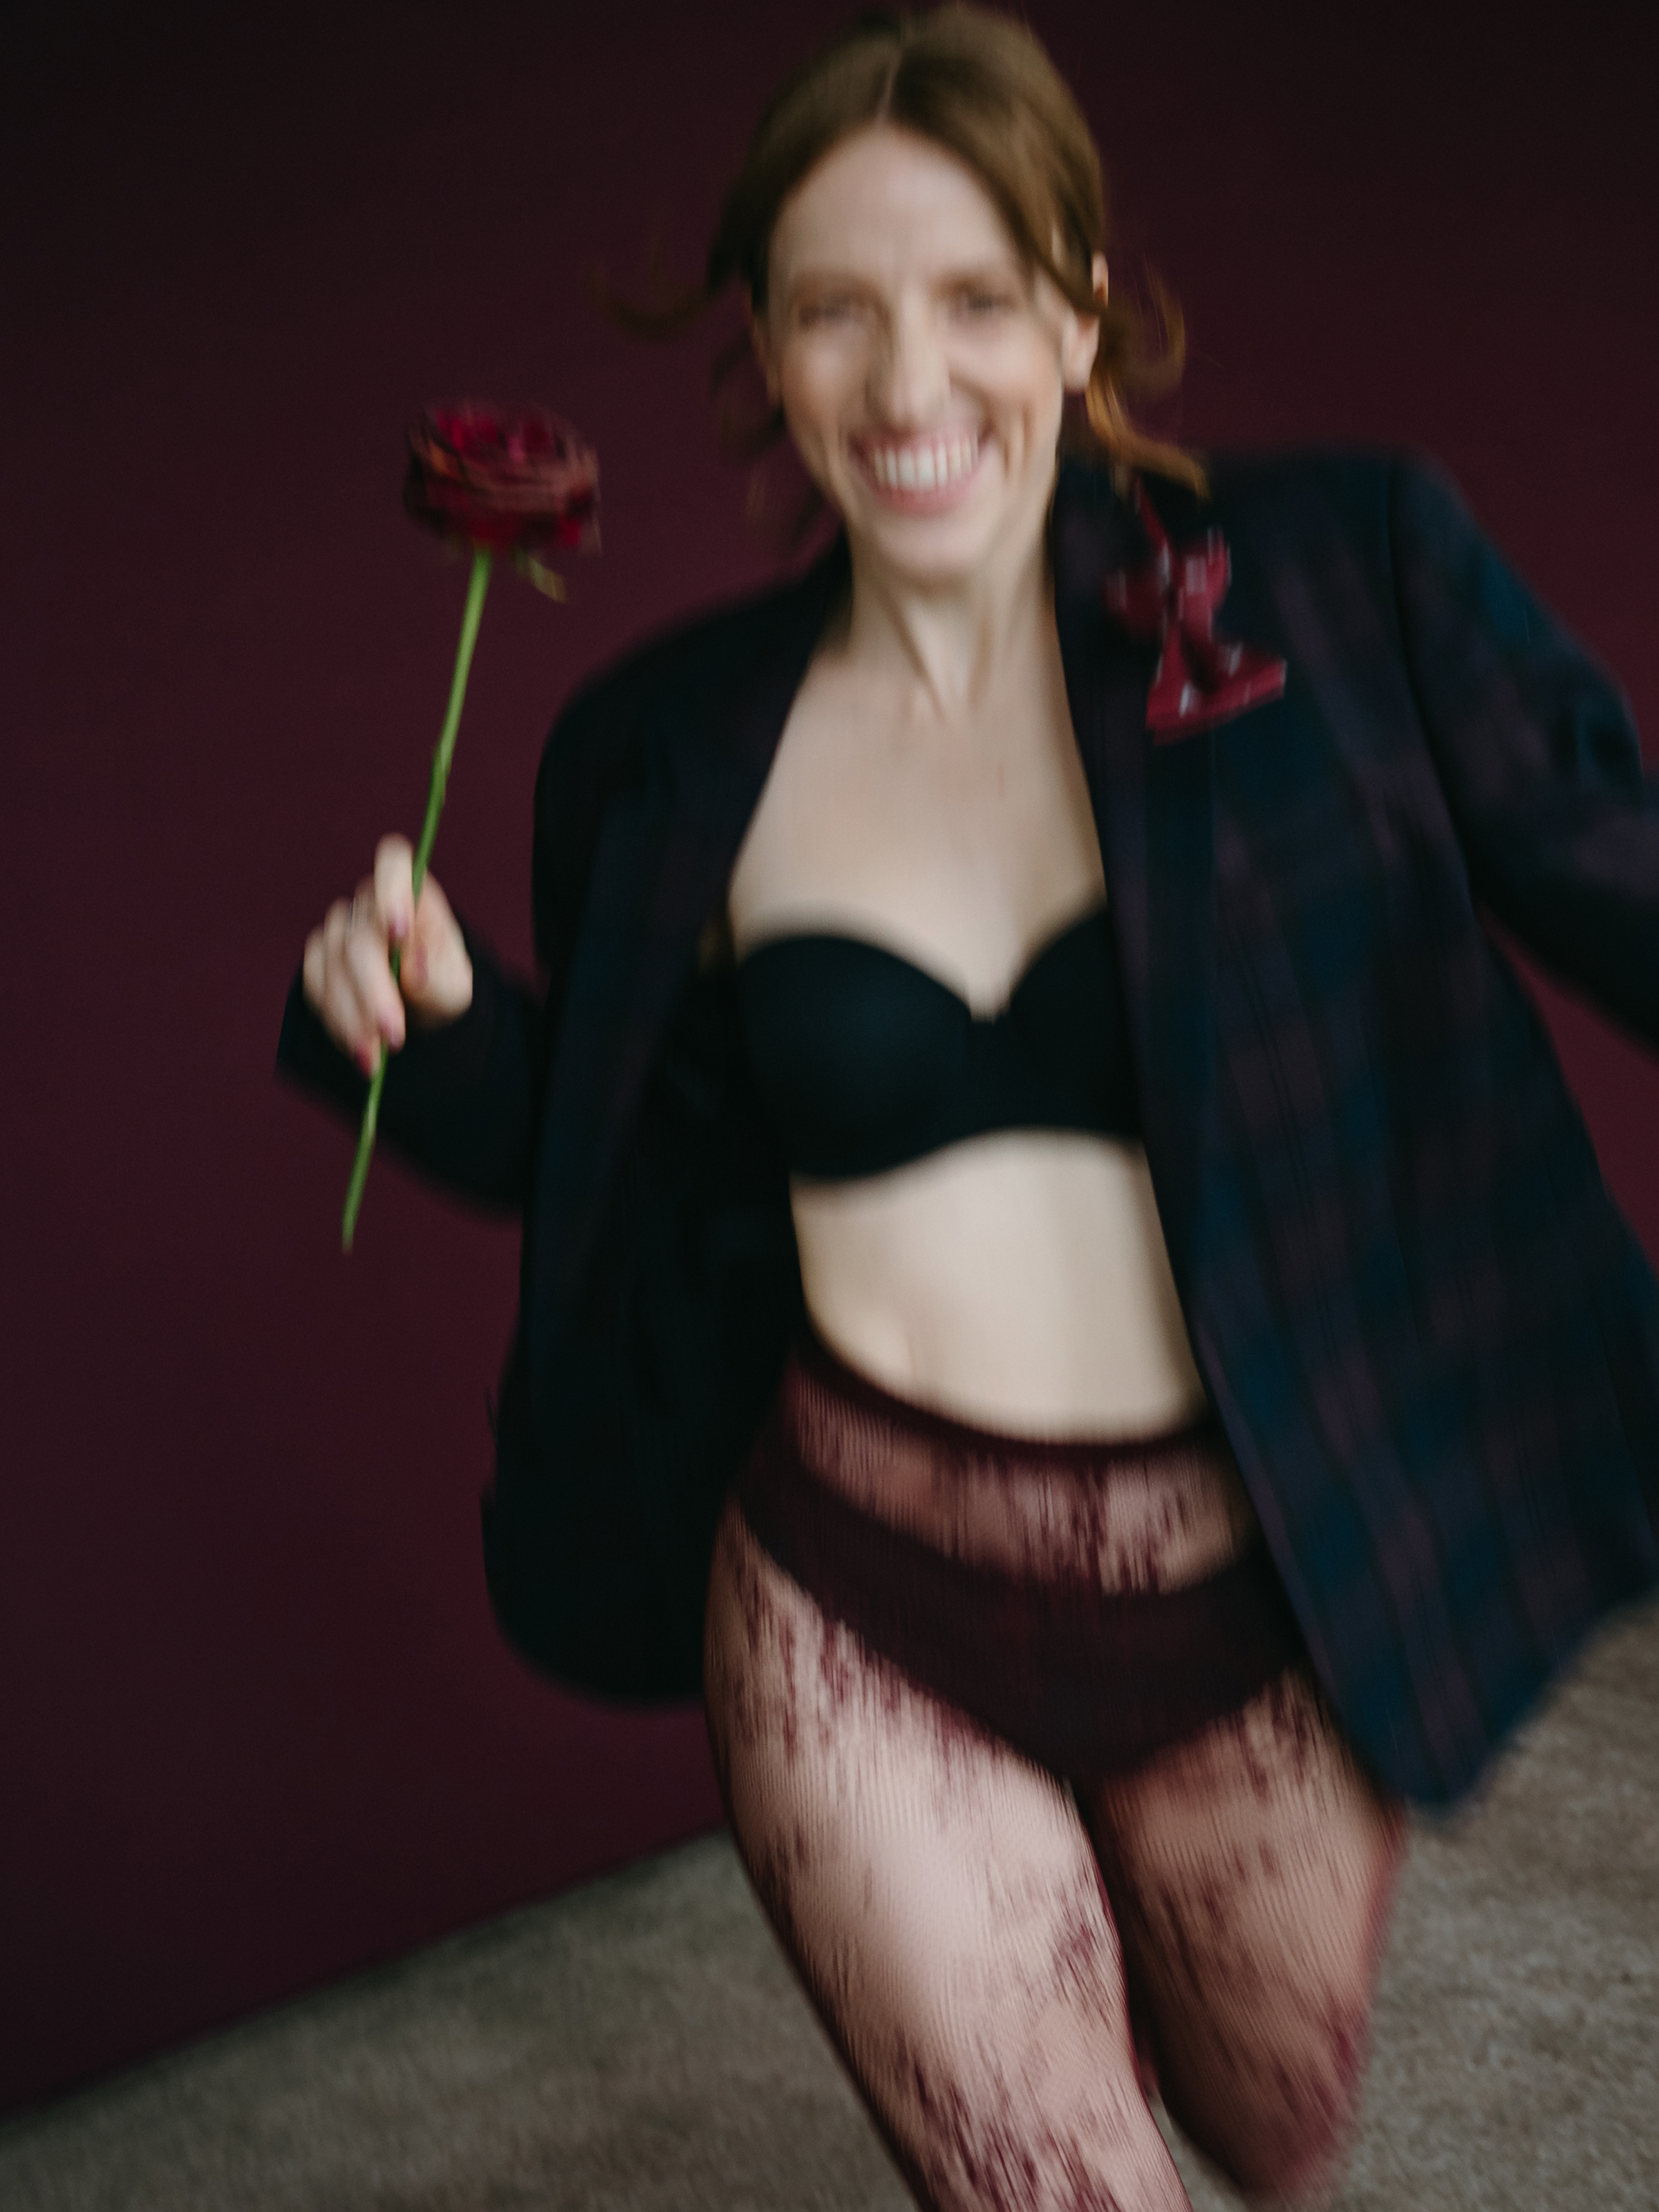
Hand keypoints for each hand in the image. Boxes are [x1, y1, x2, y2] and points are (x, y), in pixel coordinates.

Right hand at [302, 834, 473, 1075]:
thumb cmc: (442, 984)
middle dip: (375, 992)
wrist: (422, 1009)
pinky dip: (337, 1022)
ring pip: (333, 969)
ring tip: (376, 1056)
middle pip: (360, 939)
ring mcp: (339, 931)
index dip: (391, 890)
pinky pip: (317, 989)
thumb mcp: (454, 985)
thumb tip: (411, 969)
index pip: (393, 862)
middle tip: (395, 1035)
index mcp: (412, 892)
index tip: (399, 933)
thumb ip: (437, 976)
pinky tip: (360, 1048)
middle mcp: (369, 903)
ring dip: (353, 1017)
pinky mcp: (318, 961)